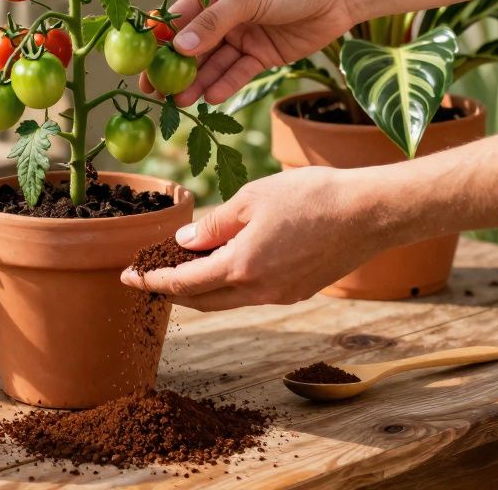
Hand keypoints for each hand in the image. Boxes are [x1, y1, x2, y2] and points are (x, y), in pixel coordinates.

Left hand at [120, 167, 399, 310]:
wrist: (370, 213)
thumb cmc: (313, 196)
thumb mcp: (252, 198)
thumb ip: (214, 224)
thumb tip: (183, 243)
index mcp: (240, 267)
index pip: (181, 284)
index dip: (150, 281)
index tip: (127, 277)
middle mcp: (258, 291)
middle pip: (201, 300)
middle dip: (170, 291)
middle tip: (148, 275)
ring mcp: (281, 295)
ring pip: (228, 299)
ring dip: (202, 288)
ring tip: (184, 266)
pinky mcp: (298, 291)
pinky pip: (253, 294)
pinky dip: (231, 283)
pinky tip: (228, 262)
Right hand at [140, 0, 356, 106]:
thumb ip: (214, 22)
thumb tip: (178, 48)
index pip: (179, 17)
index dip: (159, 41)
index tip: (141, 64)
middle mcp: (225, 13)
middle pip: (193, 46)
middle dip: (174, 69)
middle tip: (156, 93)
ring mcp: (243, 35)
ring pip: (214, 63)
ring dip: (197, 82)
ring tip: (181, 102)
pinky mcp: (262, 54)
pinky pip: (238, 72)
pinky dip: (225, 84)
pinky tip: (210, 98)